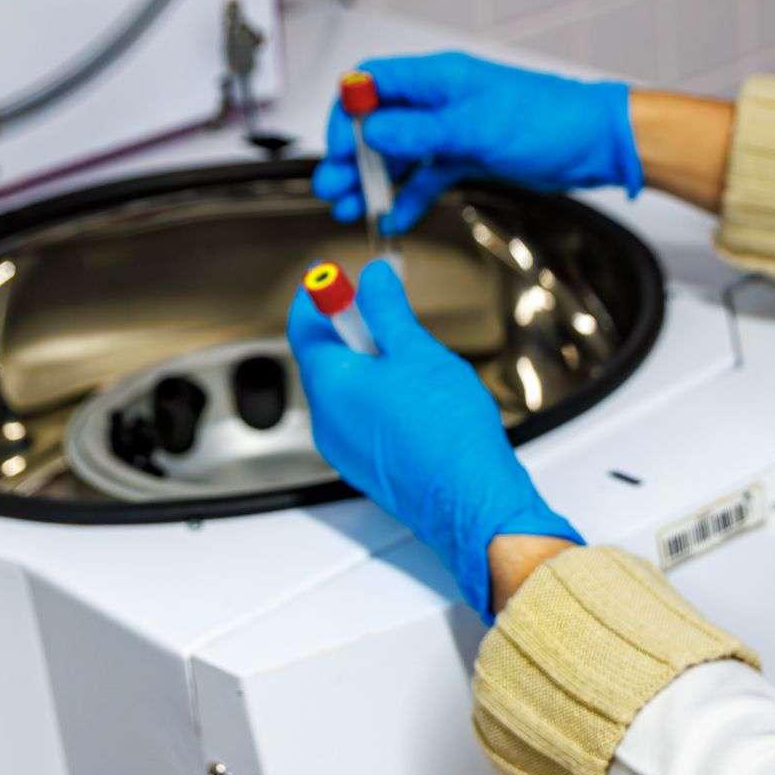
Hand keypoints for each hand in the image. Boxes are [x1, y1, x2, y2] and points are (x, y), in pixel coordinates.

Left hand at [287, 260, 582, 622]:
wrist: (470, 497)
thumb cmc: (446, 430)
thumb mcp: (417, 352)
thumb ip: (387, 311)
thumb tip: (371, 280)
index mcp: (331, 384)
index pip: (304, 327)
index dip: (317, 296)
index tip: (331, 278)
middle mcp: (326, 419)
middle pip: (326, 360)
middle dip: (353, 332)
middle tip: (384, 311)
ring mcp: (344, 448)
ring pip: (347, 392)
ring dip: (370, 367)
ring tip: (415, 363)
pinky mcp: (366, 467)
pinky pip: (362, 421)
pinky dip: (379, 399)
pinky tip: (419, 400)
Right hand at [312, 51, 642, 233]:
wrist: (596, 143)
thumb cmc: (551, 120)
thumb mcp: (478, 128)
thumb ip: (422, 132)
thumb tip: (372, 130)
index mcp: (439, 79)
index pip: (372, 86)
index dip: (347, 115)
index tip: (336, 150)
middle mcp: (441, 101)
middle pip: (380, 124)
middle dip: (353, 156)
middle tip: (335, 188)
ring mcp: (455, 130)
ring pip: (401, 153)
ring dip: (375, 180)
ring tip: (353, 207)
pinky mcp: (470, 155)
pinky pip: (429, 175)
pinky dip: (410, 195)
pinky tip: (396, 217)